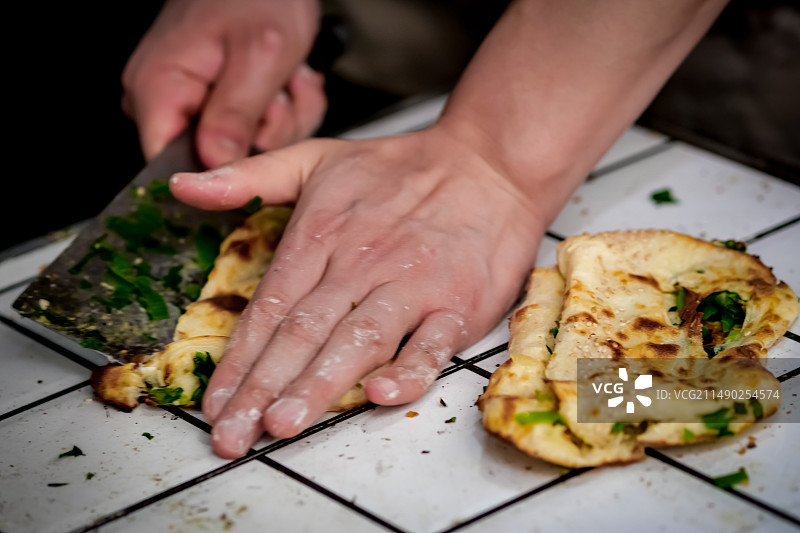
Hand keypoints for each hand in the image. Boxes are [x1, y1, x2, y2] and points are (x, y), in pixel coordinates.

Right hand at [122, 0, 323, 167]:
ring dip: (280, 119)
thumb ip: (236, 116)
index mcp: (158, 87)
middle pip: (212, 160)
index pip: (167, 165)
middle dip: (263, 133)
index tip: (254, 148)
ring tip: (287, 80)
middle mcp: (163, 97)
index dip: (216, 171)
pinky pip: (251, 130)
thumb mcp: (260, 56)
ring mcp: (189, 100)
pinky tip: (284, 83)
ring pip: (242, 147)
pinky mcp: (212, 101)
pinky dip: (279, 111)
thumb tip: (215, 166)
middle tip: (281, 95)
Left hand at [169, 124, 547, 457]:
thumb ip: (250, 175)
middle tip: (232, 436)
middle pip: (302, 333)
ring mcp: (411, 284)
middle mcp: (360, 263)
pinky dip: (408, 369)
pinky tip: (380, 395)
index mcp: (321, 235)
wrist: (487, 163)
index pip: (269, 309)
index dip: (237, 361)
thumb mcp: (317, 158)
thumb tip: (181, 185)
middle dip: (261, 389)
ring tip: (282, 424)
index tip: (212, 405)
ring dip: (318, 385)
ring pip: (357, 340)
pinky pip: (431, 342)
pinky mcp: (458, 302)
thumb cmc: (400, 169)